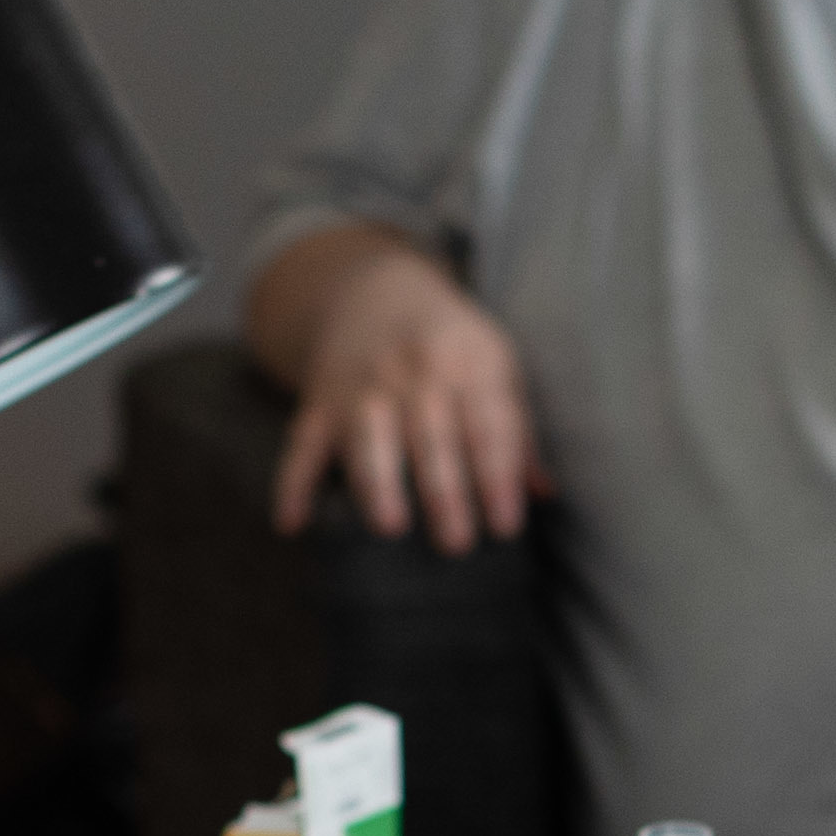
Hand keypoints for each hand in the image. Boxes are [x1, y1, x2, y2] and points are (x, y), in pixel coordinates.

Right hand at [265, 233, 539, 550]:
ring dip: (376, 481)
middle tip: (456, 544)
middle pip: (430, 435)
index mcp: (465, 363)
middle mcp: (410, 373)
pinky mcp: (320, 405)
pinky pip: (303, 445)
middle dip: (443, 490)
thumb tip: (544, 493)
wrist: (373, 291)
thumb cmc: (449, 343)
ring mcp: (359, 388)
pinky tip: (291, 523)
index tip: (506, 526)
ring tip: (390, 526)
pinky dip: (292, 484)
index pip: (486, 423)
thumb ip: (517, 429)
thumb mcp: (495, 364)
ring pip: (366, 437)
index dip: (497, 475)